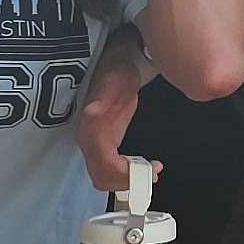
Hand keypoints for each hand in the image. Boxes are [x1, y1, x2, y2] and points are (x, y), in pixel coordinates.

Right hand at [75, 74, 149, 192]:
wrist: (115, 62)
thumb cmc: (116, 70)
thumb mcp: (114, 79)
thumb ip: (102, 97)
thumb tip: (91, 111)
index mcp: (90, 130)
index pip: (104, 167)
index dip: (125, 175)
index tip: (149, 170)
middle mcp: (89, 141)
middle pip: (102, 178)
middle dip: (127, 182)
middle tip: (153, 173)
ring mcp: (95, 143)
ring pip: (105, 177)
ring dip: (128, 180)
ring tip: (153, 170)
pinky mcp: (104, 143)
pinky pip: (111, 169)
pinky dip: (128, 174)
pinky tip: (147, 166)